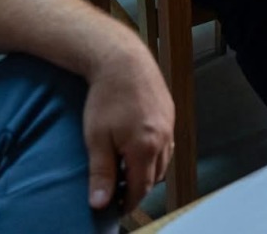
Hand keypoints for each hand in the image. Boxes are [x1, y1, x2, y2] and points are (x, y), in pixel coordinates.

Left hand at [83, 44, 175, 213]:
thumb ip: (102, 173)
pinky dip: (154, 152)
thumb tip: (100, 203)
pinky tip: (137, 146)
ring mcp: (169, 124)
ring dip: (147, 170)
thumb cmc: (106, 97)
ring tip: (125, 168)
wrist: (121, 59)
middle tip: (117, 189)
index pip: (141, 188)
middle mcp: (164, 138)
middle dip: (137, 187)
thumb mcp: (96, 139)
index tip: (115, 207)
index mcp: (146, 148)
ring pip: (163, 160)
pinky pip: (167, 142)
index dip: (128, 202)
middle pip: (154, 177)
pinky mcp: (170, 112)